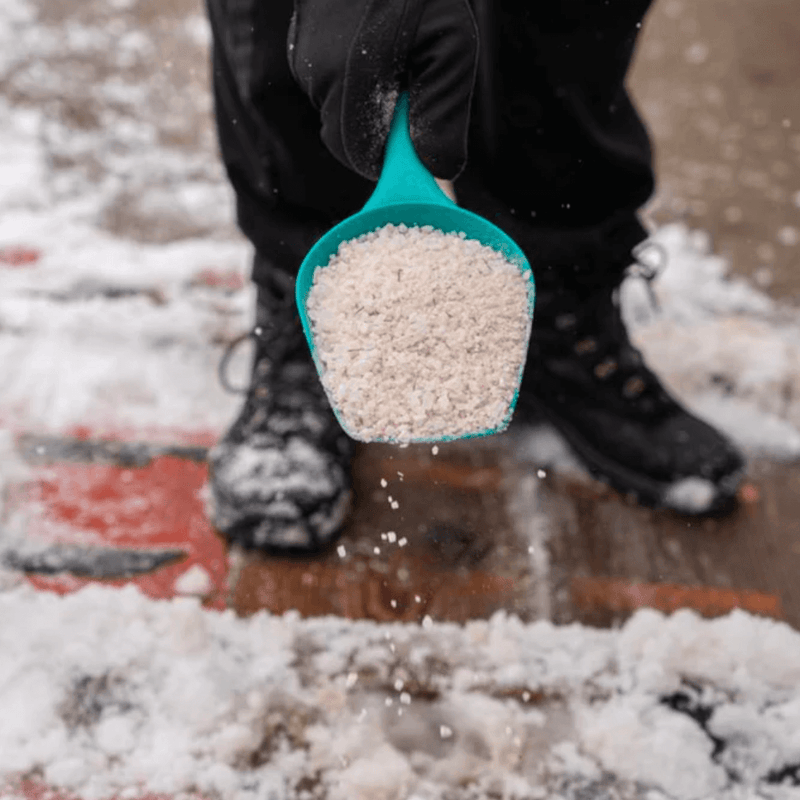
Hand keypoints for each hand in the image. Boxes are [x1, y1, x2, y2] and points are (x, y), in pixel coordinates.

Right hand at [288, 0, 477, 180]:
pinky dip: (353, 82)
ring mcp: (302, 61)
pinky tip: (376, 50)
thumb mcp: (451, 49)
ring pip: (337, 112)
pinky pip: (327, 86)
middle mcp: (317, 77)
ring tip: (395, 62)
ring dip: (368, 104)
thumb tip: (436, 170)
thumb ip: (442, 115)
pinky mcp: (298, 47)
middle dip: (379, 133)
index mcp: (350, 83)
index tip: (410, 145)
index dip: (388, 161)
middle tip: (408, 99)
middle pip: (345, 139)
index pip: (360, 157)